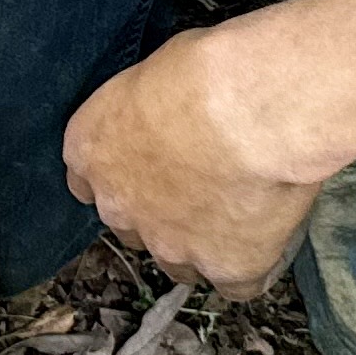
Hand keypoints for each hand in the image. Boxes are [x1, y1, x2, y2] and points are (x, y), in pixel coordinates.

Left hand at [61, 27, 324, 300]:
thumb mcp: (155, 72)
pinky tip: (266, 240)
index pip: (89, 182)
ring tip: (240, 213)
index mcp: (90, 151)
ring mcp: (170, 245)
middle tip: (204, 184)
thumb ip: (150, 110)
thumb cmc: (201, 71)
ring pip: (178, 262)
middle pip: (134, 227)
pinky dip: (249, 266)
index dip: (124, 177)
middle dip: (162, 213)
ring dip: (201, 244)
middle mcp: (120, 207)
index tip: (149, 165)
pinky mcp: (224, 266)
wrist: (247, 109)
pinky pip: (234, 283)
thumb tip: (171, 113)